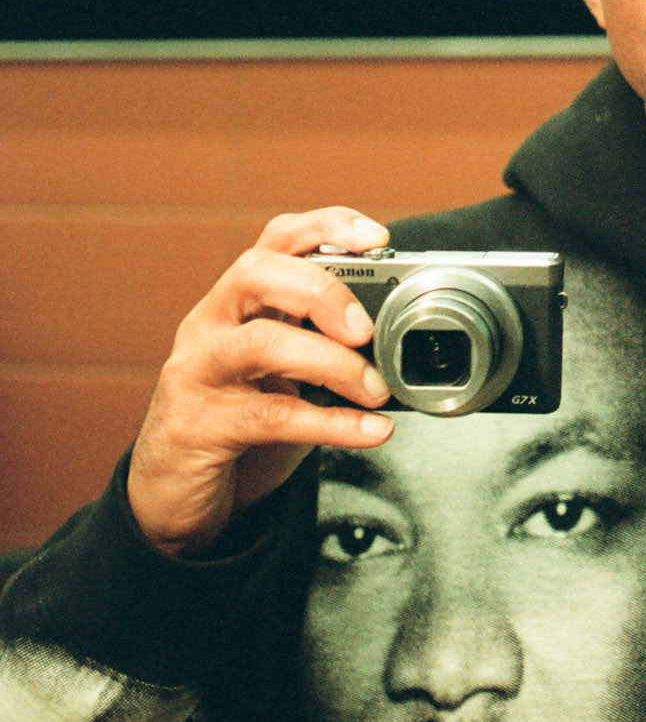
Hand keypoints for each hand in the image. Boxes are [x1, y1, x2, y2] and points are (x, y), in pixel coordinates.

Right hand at [126, 208, 395, 556]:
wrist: (169, 494)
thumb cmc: (235, 422)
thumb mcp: (281, 373)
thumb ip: (323, 346)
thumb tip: (400, 339)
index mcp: (236, 302)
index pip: (276, 240)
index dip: (326, 227)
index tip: (376, 238)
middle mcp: (210, 325)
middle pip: (257, 272)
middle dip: (321, 290)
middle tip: (365, 329)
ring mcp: (198, 372)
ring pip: (262, 343)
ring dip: (332, 363)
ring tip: (375, 389)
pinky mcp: (198, 425)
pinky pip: (271, 417)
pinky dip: (331, 424)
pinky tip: (370, 431)